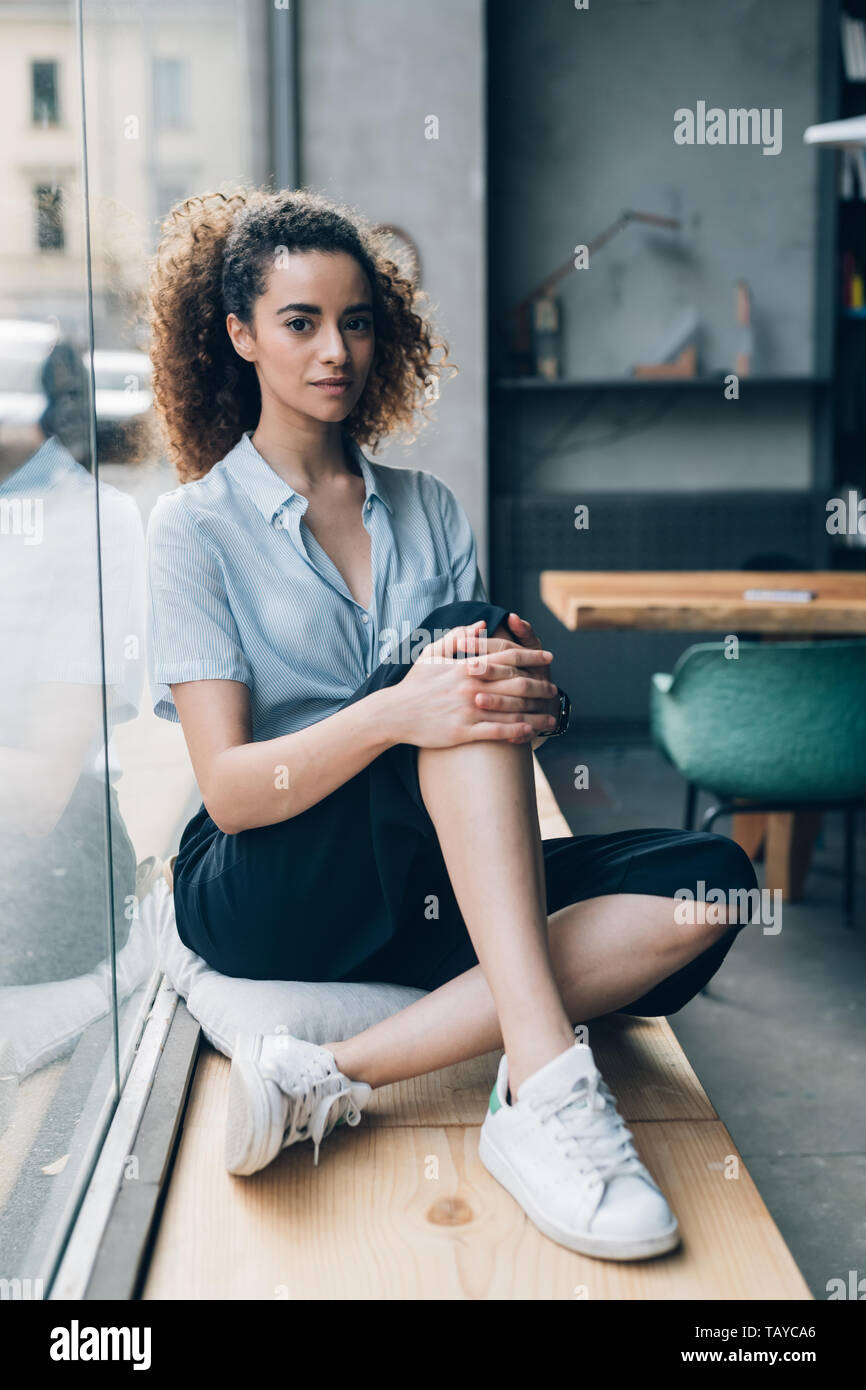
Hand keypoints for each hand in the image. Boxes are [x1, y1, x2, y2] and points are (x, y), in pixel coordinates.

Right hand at [386, 620, 558, 747]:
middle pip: (517, 683)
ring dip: (535, 713)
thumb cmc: (414, 684)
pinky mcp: (463, 731)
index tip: (548, 657)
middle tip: (554, 690)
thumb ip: (458, 637)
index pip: (508, 657)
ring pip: (512, 710)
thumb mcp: (432, 653)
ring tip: (549, 717)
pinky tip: (530, 733)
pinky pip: (497, 732)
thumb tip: (481, 625)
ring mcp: (468, 709)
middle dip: (540, 687)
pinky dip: (516, 732)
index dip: (532, 656)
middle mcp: (471, 686)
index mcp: (467, 665)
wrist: (394, 713)